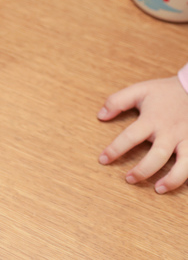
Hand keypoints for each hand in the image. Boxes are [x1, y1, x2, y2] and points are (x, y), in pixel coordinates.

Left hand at [98, 76, 187, 193]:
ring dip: (171, 179)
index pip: (130, 137)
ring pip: (183, 165)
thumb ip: (117, 101)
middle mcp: (170, 132)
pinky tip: (178, 183)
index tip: (103, 160)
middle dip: (142, 171)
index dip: (114, 150)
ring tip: (158, 189)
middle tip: (128, 179)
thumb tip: (100, 116)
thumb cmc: (166, 91)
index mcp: (152, 119)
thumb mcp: (139, 90)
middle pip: (157, 156)